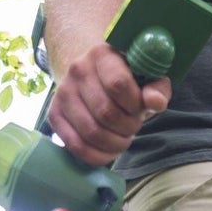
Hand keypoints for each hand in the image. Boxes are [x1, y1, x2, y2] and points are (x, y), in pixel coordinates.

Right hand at [47, 42, 171, 165]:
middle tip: (133, 126)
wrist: (96, 78)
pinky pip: (76, 146)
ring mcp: (63, 93)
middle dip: (128, 127)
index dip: (134, 105)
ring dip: (115, 144)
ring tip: (123, 138)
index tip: (140, 108)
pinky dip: (98, 156)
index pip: (118, 84)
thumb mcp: (148, 79)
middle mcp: (77, 70)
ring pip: (91, 132)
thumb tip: (156, 102)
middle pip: (105, 112)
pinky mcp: (54, 115)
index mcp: (102, 54)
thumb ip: (157, 89)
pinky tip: (110, 151)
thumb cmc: (128, 80)